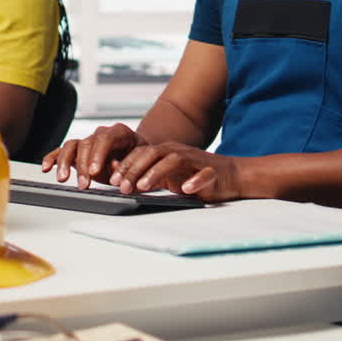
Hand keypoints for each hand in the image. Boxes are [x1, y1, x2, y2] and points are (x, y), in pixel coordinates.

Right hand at [41, 123, 147, 188]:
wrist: (138, 156)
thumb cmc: (141, 159)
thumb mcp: (141, 162)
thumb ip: (128, 166)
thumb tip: (115, 171)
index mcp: (120, 132)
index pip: (105, 138)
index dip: (98, 154)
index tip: (94, 171)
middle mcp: (101, 134)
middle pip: (86, 144)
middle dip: (82, 165)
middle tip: (83, 183)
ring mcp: (88, 141)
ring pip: (72, 145)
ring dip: (65, 163)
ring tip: (63, 179)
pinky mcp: (78, 150)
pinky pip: (62, 150)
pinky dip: (53, 157)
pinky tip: (46, 167)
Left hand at [108, 141, 243, 201]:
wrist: (229, 175)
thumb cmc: (193, 175)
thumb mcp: (166, 176)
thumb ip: (146, 175)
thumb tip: (120, 181)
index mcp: (165, 151)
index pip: (141, 154)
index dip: (126, 166)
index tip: (112, 180)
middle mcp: (178, 151)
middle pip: (152, 154)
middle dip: (135, 169)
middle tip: (123, 186)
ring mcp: (195, 160)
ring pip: (174, 160)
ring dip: (157, 172)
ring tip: (144, 186)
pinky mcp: (212, 171)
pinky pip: (204, 173)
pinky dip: (195, 180)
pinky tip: (186, 189)